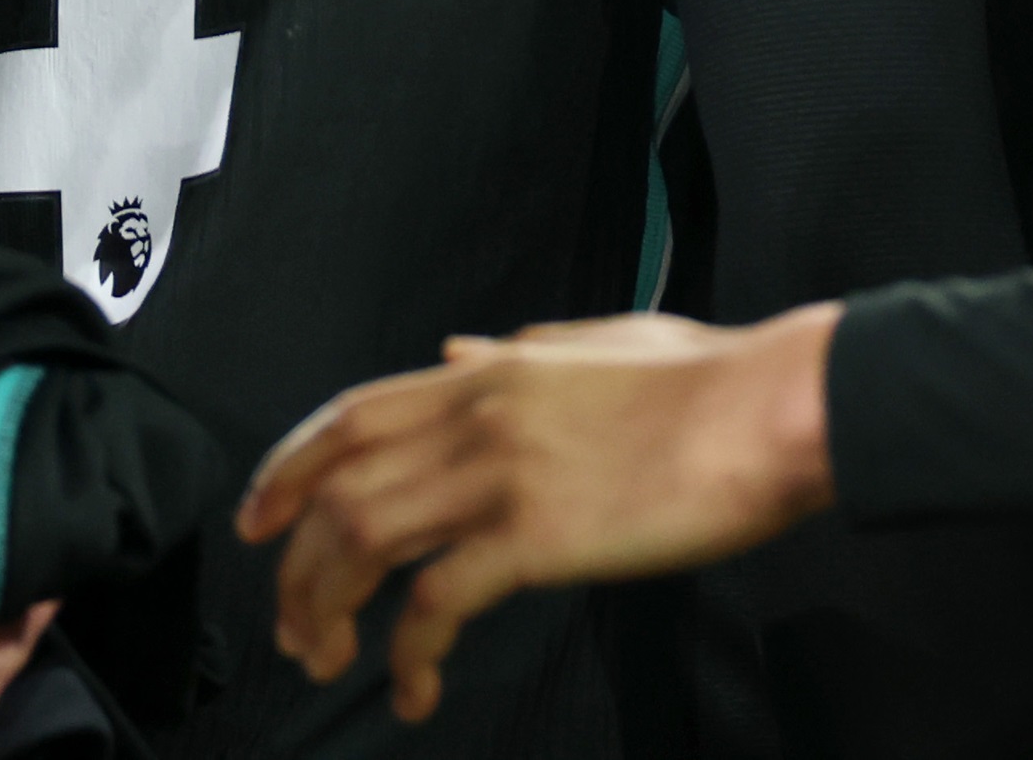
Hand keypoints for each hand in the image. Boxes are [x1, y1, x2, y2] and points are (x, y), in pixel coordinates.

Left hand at [236, 306, 840, 723]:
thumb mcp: (600, 343)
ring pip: (362, 541)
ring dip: (327, 609)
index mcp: (491, 372)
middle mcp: (477, 413)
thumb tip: (458, 351)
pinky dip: (409, 653)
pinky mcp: (536, 535)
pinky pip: (436, 602)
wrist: (773, 408)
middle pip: (337, 487)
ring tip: (330, 662)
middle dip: (294, 562)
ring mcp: (500, 473)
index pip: (352, 415)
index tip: (259, 518)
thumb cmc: (710, 381)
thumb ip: (522, 352)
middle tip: (289, 623)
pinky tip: (415, 689)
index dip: (288, 468)